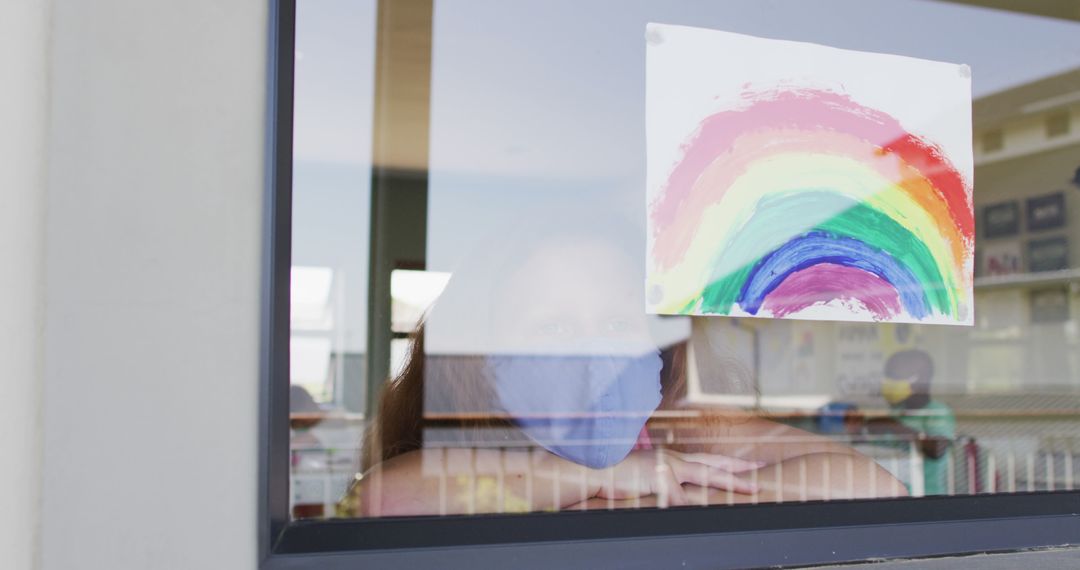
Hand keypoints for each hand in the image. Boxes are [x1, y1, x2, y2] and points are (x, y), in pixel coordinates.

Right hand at [589, 449, 762, 505]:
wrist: (597, 470)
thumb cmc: (618, 476)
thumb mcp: (646, 476)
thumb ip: (664, 481)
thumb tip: (676, 492)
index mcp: (670, 458)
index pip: (705, 459)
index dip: (727, 462)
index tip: (748, 464)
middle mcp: (672, 458)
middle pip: (712, 464)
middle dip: (738, 468)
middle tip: (759, 473)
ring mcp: (666, 466)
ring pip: (704, 475)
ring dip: (728, 482)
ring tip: (749, 489)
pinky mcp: (658, 477)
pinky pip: (679, 496)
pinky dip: (690, 504)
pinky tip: (704, 512)